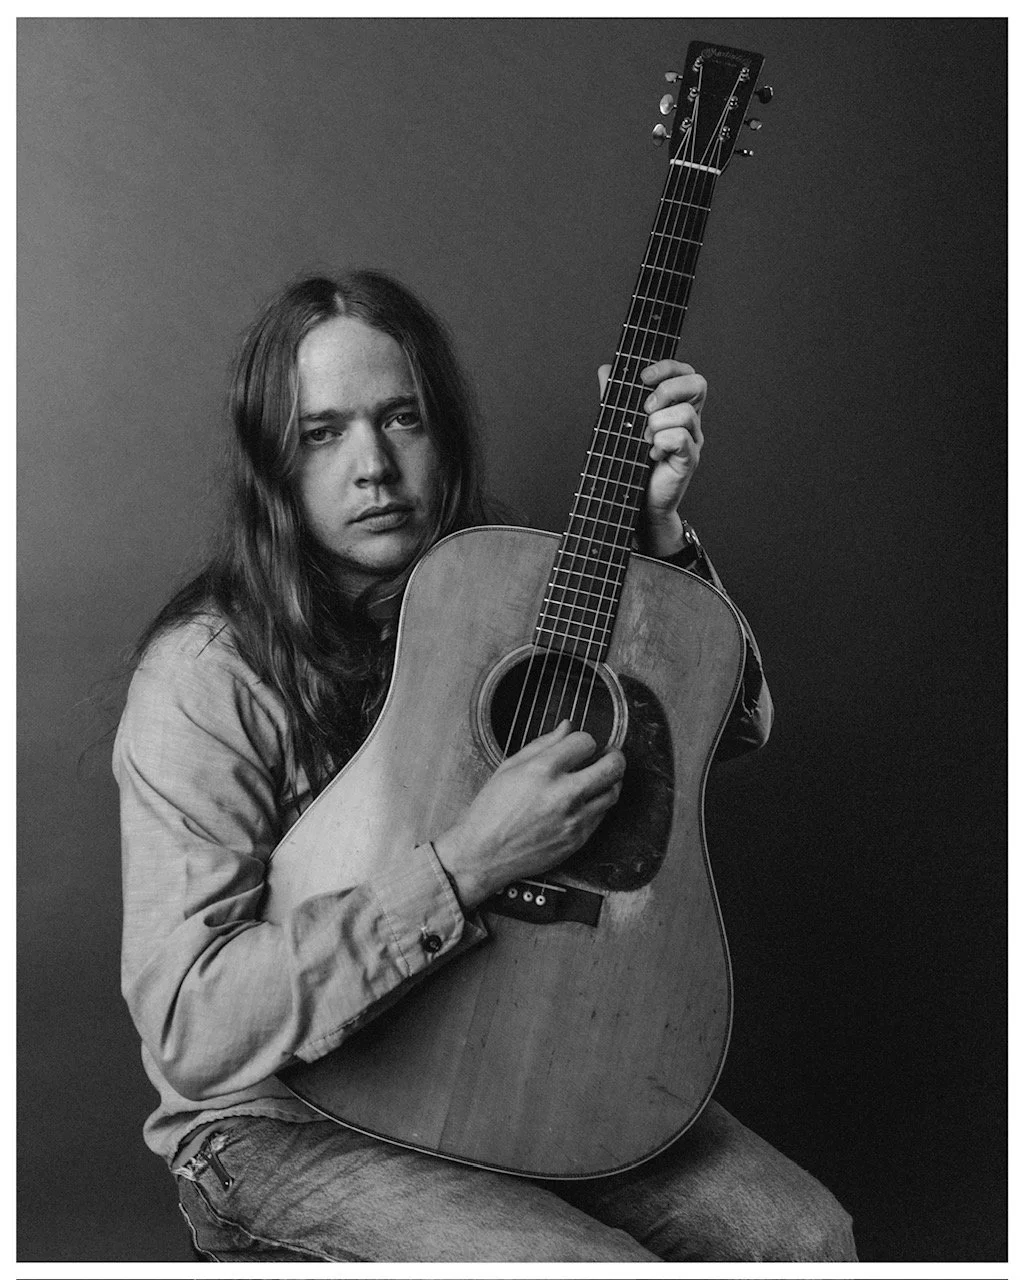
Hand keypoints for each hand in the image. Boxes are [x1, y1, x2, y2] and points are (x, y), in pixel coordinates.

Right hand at [434, 721, 624, 908]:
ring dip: (611, 780)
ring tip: (600, 777)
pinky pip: (603, 814)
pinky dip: (599, 803)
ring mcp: (573, 818)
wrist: (483, 854)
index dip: (584, 740)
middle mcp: (562, 794)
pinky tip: (586, 799)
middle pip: (612, 766)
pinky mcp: (578, 839)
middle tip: (609, 754)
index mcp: (542, 770)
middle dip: (614, 755)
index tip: (581, 745)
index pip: (585, 742)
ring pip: (613, 791)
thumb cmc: (491, 811)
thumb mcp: (509, 768)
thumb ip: (543, 744)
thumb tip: (566, 727)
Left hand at [598, 359, 705, 556]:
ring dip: (657, 423)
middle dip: (667, 389)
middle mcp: (690, 420)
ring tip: (645, 439)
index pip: (685, 372)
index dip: (667, 367)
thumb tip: (606, 369)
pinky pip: (680, 438)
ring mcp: (693, 439)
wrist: (638, 501)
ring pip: (685, 414)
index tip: (642, 377)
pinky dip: (660, 443)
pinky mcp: (689, 459)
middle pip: (698, 383)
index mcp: (677, 405)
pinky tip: (652, 454)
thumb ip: (616, 397)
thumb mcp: (621, 423)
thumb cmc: (633, 461)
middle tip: (645, 408)